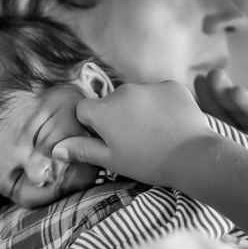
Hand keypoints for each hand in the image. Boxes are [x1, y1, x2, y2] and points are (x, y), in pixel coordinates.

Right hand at [51, 82, 214, 186]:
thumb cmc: (147, 162)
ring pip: (136, 96)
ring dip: (139, 109)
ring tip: (155, 133)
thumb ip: (81, 151)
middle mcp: (122, 91)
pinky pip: (159, 93)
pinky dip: (161, 104)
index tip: (107, 139)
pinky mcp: (171, 86)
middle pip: (111, 102)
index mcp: (103, 111)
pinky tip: (170, 123)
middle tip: (135, 140)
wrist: (191, 156)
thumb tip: (55, 149)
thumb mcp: (111, 160)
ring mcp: (148, 86)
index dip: (92, 126)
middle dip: (117, 116)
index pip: (84, 110)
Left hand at [195, 69, 247, 184]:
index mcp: (247, 133)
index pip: (226, 113)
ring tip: (236, 92)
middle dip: (227, 93)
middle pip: (243, 110)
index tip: (198, 80)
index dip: (213, 98)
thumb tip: (183, 142)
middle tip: (213, 75)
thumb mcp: (247, 159)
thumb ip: (221, 146)